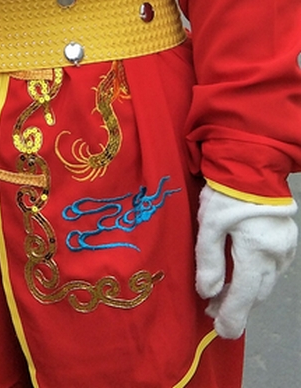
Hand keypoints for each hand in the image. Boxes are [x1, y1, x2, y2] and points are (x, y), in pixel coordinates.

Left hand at [195, 184, 296, 338]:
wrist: (251, 162)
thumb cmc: (227, 190)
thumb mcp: (209, 223)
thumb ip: (208, 259)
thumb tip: (207, 292)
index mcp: (255, 250)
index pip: (245, 296)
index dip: (233, 317)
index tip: (222, 331)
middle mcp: (275, 254)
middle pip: (257, 292)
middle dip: (236, 305)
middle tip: (213, 310)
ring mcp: (285, 247)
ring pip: (266, 282)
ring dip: (247, 292)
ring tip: (222, 294)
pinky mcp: (287, 240)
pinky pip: (272, 268)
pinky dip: (257, 276)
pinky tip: (240, 274)